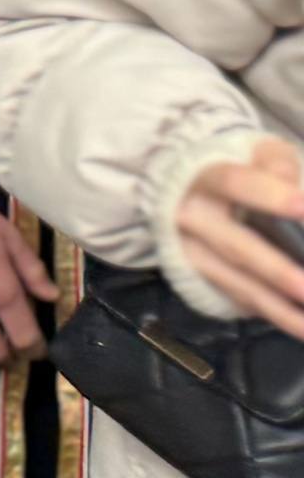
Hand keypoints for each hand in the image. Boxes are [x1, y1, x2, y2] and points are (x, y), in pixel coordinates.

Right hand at [174, 138, 303, 337]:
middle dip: (278, 271)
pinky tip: (301, 326)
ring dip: (281, 309)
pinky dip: (273, 315)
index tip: (303, 206)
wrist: (184, 189)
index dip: (269, 196)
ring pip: (239, 284)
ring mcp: (193, 252)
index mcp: (206, 176)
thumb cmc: (238, 167)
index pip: (234, 183)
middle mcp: (192, 217)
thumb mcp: (257, 151)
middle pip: (237, 247)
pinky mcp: (200, 277)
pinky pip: (239, 299)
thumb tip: (295, 191)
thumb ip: (278, 164)